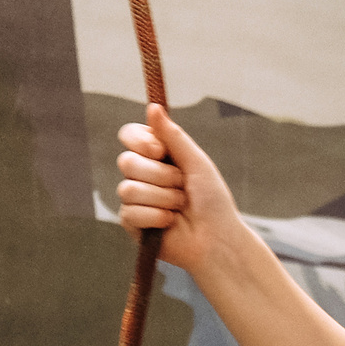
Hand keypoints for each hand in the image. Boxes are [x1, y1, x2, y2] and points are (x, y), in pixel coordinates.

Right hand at [116, 104, 240, 270]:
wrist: (218, 239)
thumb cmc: (212, 200)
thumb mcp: (195, 162)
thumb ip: (173, 136)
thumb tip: (153, 106)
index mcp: (155, 156)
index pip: (129, 135)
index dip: (140, 141)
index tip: (160, 151)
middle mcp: (142, 175)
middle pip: (126, 162)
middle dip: (160, 176)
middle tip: (182, 186)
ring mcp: (135, 200)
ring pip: (127, 189)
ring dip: (162, 198)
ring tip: (180, 207)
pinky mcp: (133, 224)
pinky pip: (130, 213)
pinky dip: (156, 217)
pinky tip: (171, 223)